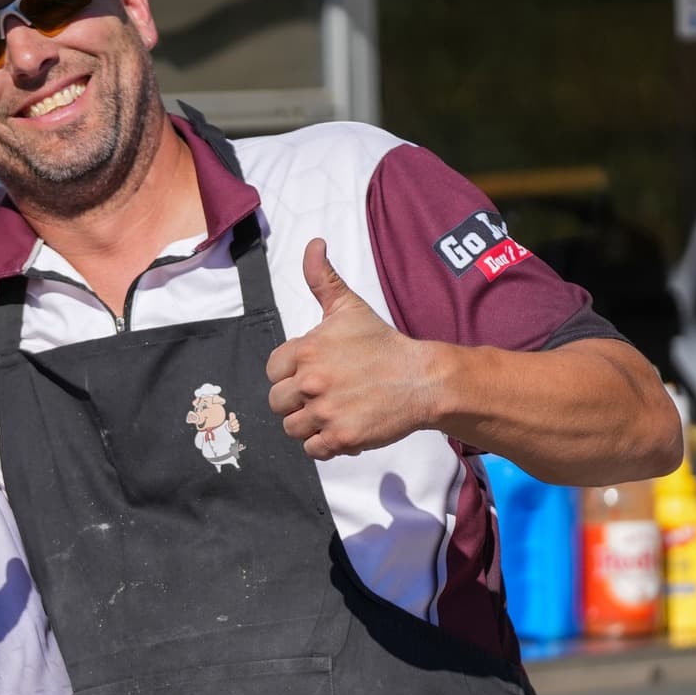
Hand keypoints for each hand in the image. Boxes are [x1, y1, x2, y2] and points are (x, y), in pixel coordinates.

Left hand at [266, 238, 437, 460]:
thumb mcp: (349, 306)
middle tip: (327, 395)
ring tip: (336, 412)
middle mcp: (311, 381)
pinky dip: (325, 445)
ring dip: (310, 425)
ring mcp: (325, 411)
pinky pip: (313, 450)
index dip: (291, 375)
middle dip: (297, 402)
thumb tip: (313, 244)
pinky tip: (345, 428)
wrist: (422, 378)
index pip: (273, 372)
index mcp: (306, 350)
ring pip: (292, 429)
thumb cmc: (382, 343)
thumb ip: (323, 278)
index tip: (315, 373)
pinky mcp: (341, 437)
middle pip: (278, 403)